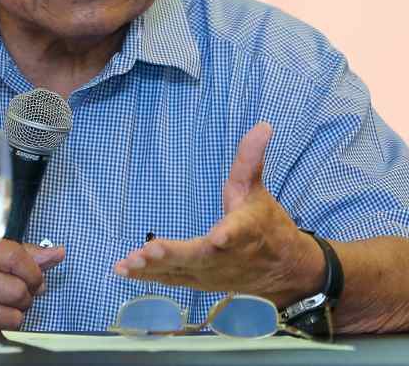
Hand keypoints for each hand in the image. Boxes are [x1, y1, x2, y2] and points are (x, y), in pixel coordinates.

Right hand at [0, 239, 64, 329]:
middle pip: (15, 291)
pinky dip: (0, 325)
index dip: (33, 272)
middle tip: (22, 292)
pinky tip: (0, 313)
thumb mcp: (11, 252)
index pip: (15, 259)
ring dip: (15, 314)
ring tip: (12, 305)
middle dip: (26, 295)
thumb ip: (35, 254)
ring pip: (4, 314)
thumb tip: (59, 253)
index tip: (36, 279)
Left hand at [112, 122, 322, 305]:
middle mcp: (228, 257)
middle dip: (174, 255)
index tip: (219, 237)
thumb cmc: (266, 225)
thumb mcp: (257, 190)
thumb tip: (263, 126)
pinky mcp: (199, 282)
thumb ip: (250, 159)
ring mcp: (212, 274)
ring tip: (128, 263)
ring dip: (154, 269)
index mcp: (246, 230)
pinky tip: (123, 270)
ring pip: (181, 273)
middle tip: (149, 250)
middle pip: (200, 257)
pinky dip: (148, 277)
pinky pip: (171, 280)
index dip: (229, 235)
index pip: (238, 232)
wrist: (285, 270)